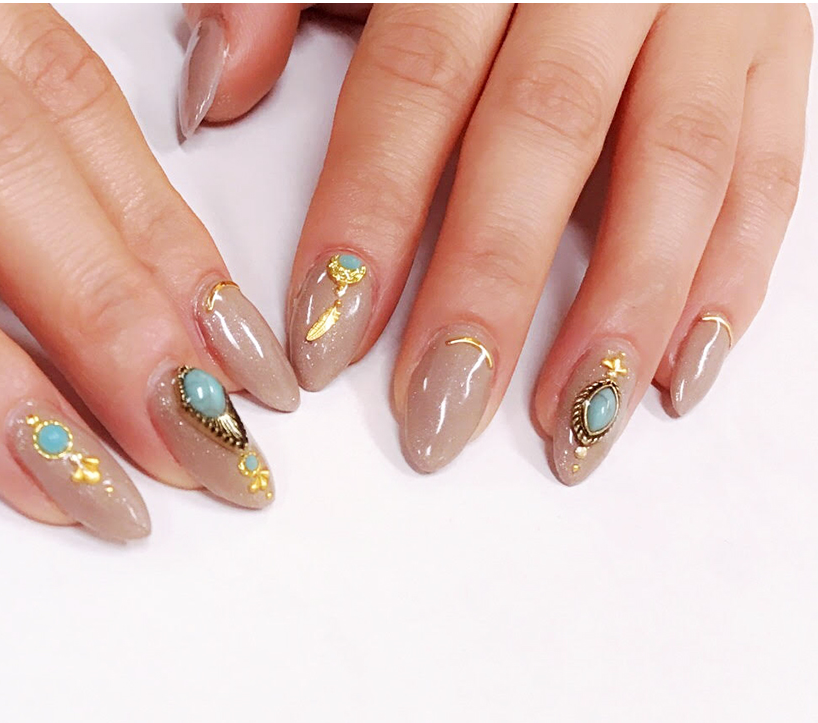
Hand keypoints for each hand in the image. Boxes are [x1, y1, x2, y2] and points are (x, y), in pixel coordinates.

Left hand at [178, 3, 810, 481]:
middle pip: (543, 135)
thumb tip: (214, 92)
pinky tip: (677, 374)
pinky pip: (771, 162)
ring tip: (572, 429)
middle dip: (489, 289)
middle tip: (437, 414)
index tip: (323, 341)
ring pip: (678, 162)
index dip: (370, 216)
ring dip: (626, 309)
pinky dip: (733, 274)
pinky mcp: (780, 37)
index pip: (416, 83)